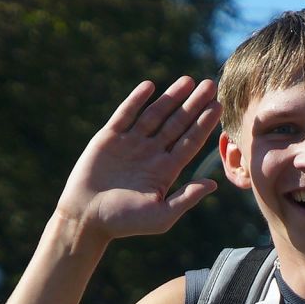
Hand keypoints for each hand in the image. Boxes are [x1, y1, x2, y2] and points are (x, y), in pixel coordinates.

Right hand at [56, 78, 221, 240]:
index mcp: (165, 170)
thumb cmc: (124, 223)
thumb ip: (186, 198)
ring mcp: (130, 143)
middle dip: (193, 105)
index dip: (204, 124)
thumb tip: (213, 184)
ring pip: (155, 114)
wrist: (86, 218)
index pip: (190, 142)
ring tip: (187, 81)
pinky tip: (151, 86)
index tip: (218, 106)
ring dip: (171, 97)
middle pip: (177, 123)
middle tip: (210, 85)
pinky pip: (125, 114)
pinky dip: (137, 100)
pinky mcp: (109, 138)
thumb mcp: (161, 216)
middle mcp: (151, 153)